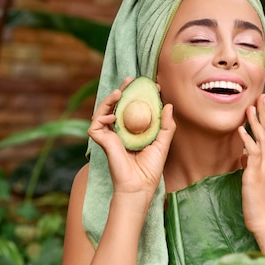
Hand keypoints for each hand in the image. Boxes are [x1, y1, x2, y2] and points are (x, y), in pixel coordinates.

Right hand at [88, 77, 175, 210]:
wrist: (139, 185)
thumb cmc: (151, 168)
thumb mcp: (163, 143)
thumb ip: (166, 125)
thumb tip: (169, 105)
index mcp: (134, 130)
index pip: (134, 107)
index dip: (139, 95)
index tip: (152, 85)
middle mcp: (120, 130)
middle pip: (118, 105)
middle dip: (123, 90)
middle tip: (131, 79)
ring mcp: (110, 135)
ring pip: (104, 111)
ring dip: (109, 99)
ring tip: (120, 91)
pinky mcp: (102, 142)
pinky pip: (96, 125)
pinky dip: (102, 117)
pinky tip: (113, 116)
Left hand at [238, 94, 264, 233]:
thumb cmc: (261, 206)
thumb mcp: (256, 182)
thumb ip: (252, 166)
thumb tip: (244, 156)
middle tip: (263, 96)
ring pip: (262, 140)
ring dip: (256, 122)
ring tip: (251, 107)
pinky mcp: (256, 175)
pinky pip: (252, 154)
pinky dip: (247, 140)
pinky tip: (242, 129)